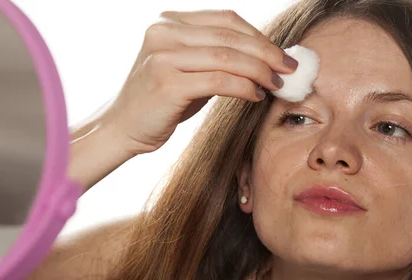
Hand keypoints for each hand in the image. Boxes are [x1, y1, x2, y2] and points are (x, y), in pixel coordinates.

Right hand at [102, 9, 296, 155]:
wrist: (122, 128)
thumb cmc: (159, 101)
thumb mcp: (187, 70)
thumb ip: (216, 58)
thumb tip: (265, 58)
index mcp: (169, 23)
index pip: (226, 20)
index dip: (259, 36)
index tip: (282, 54)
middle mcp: (164, 33)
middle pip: (230, 36)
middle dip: (267, 53)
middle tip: (290, 69)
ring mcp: (163, 56)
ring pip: (227, 56)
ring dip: (260, 70)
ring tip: (277, 84)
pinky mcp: (167, 82)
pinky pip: (218, 81)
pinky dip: (244, 87)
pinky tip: (256, 96)